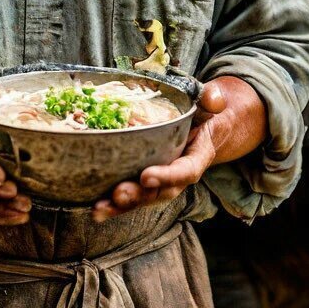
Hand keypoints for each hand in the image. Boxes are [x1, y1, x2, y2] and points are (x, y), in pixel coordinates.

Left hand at [91, 76, 266, 221]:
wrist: (207, 128)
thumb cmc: (207, 113)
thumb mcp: (213, 103)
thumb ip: (213, 98)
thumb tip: (211, 98)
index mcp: (198, 156)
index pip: (186, 171)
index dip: (167, 176)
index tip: (146, 175)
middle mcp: (179, 174)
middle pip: (160, 192)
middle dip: (139, 195)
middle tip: (118, 193)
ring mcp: (163, 180)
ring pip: (144, 198)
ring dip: (121, 206)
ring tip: (99, 208)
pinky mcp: (147, 180)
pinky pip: (133, 195)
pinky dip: (114, 205)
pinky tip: (95, 209)